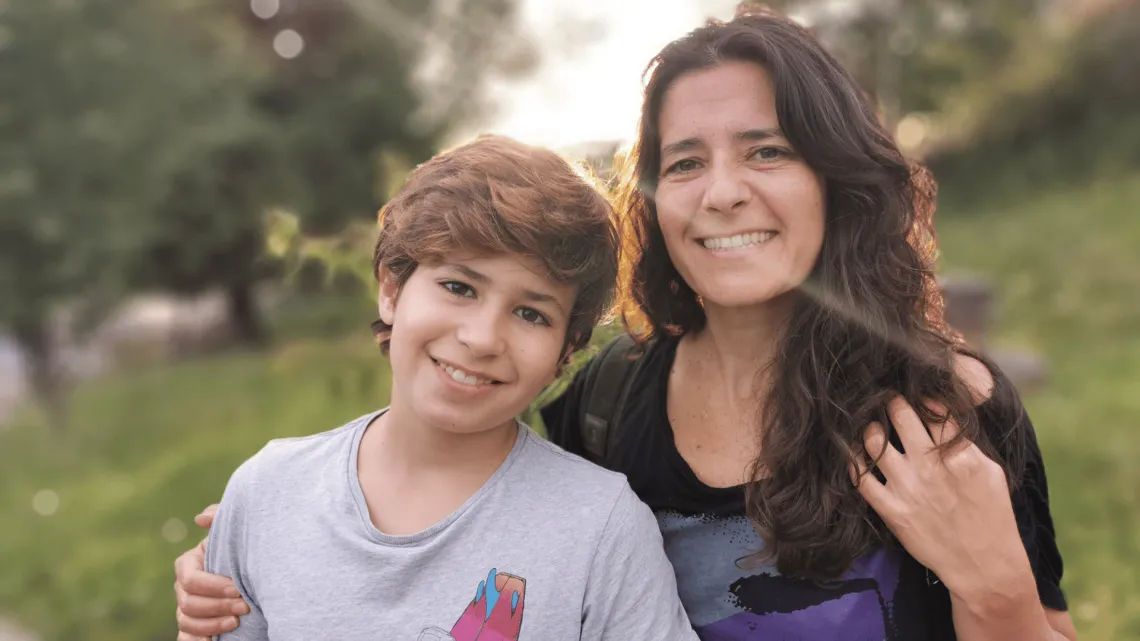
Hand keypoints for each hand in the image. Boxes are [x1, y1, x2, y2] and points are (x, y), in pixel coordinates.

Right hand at [174, 504, 248, 639]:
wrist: (253, 571)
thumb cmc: (241, 548)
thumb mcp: (232, 531)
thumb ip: (219, 518)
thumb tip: (200, 519)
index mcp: (188, 564)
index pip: (189, 578)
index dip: (212, 586)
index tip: (237, 588)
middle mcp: (183, 588)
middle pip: (188, 603)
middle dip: (217, 606)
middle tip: (244, 606)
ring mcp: (186, 608)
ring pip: (187, 621)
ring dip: (211, 624)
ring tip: (236, 621)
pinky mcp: (194, 626)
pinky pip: (186, 638)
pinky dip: (197, 640)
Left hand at [853, 397, 1030, 597]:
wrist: (983, 565)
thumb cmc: (991, 515)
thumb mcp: (991, 471)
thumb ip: (966, 441)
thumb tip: (945, 411)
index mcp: (959, 455)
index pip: (933, 409)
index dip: (921, 394)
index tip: (914, 389)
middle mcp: (930, 467)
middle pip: (900, 414)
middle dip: (892, 401)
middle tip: (887, 398)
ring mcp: (908, 489)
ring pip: (874, 441)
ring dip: (870, 427)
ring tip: (872, 425)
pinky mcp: (892, 511)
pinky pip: (860, 479)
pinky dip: (853, 461)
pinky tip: (853, 453)